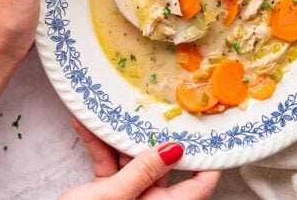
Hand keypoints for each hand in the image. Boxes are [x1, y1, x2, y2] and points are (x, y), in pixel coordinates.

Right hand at [61, 118, 220, 199]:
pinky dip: (98, 146)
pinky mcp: (106, 193)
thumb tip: (175, 149)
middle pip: (161, 164)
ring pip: (131, 160)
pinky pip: (107, 165)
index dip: (208, 159)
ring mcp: (128, 196)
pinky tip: (85, 124)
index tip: (211, 131)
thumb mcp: (113, 197)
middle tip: (157, 106)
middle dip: (154, 135)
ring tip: (117, 109)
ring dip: (119, 136)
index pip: (199, 185)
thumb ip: (142, 172)